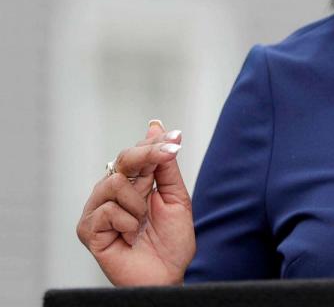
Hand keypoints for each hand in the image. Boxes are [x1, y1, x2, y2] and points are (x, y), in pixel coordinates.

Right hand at [77, 120, 196, 285]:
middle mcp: (112, 192)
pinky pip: (106, 211)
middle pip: (124, 159)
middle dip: (148, 157)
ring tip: (142, 223)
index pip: (139, 153)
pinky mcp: (88, 229)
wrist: (166, 275)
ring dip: (137, 203)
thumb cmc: (171, 242)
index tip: (176, 138)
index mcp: (134, 183)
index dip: (156, 143)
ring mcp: (97, 210)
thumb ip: (166, 166)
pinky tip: (130, 237)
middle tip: (168, 158)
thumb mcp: (176, 197)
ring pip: (114, 183)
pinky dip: (126, 223)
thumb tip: (156, 127)